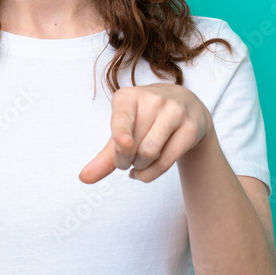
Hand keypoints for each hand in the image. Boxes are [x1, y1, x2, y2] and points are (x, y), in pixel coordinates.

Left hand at [79, 84, 211, 183]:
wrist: (186, 106)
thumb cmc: (146, 120)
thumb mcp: (123, 131)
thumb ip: (105, 156)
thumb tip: (84, 178)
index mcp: (129, 96)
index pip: (122, 119)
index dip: (122, 133)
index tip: (124, 143)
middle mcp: (153, 99)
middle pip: (133, 146)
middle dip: (125, 161)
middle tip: (126, 160)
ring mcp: (175, 111)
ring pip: (150, 154)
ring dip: (139, 168)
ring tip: (138, 163)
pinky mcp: (191, 127)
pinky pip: (167, 161)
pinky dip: (151, 174)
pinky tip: (146, 172)